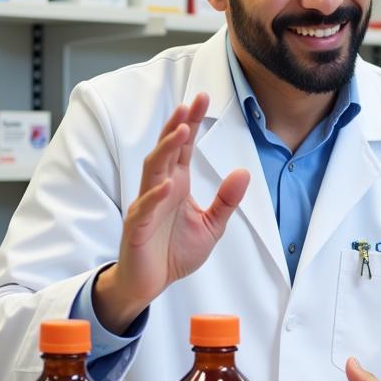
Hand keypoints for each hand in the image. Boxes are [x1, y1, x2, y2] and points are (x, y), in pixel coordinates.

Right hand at [94, 94, 249, 329]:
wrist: (150, 283)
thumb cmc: (173, 251)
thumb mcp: (211, 226)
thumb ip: (226, 200)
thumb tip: (244, 172)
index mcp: (176, 184)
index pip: (183, 148)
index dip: (191, 122)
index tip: (202, 98)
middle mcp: (159, 189)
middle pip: (166, 150)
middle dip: (177, 125)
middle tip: (190, 102)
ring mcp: (146, 205)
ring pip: (152, 171)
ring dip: (165, 150)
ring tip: (180, 130)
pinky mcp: (137, 227)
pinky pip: (144, 208)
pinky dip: (154, 197)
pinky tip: (167, 186)